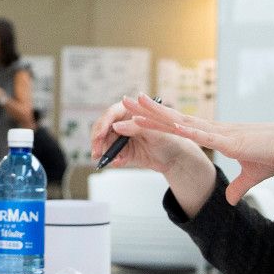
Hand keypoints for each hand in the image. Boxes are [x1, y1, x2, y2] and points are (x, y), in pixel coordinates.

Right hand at [89, 98, 203, 175]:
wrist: (176, 157)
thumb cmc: (170, 137)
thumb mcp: (154, 130)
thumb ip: (135, 127)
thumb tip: (115, 126)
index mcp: (131, 111)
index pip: (112, 113)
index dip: (103, 123)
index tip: (99, 135)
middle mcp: (124, 123)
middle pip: (103, 128)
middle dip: (98, 140)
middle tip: (96, 151)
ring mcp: (123, 138)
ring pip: (105, 143)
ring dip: (104, 152)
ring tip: (107, 160)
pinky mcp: (124, 153)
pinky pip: (114, 156)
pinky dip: (113, 160)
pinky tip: (118, 163)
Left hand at [119, 95, 273, 203]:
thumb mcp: (252, 176)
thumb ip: (239, 187)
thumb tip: (230, 200)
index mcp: (218, 135)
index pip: (181, 127)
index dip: (159, 120)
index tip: (140, 114)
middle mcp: (214, 129)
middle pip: (173, 118)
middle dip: (147, 111)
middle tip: (124, 101)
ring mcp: (220, 132)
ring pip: (180, 121)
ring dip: (155, 114)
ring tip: (132, 104)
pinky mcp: (229, 139)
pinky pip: (200, 133)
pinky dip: (183, 128)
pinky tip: (165, 122)